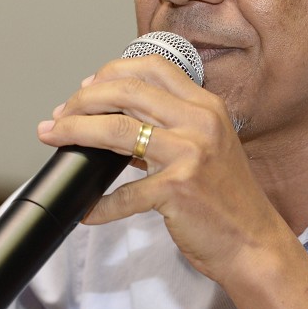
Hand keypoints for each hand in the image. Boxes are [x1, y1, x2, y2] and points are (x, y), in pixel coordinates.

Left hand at [37, 54, 290, 284]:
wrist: (253, 241)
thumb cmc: (228, 198)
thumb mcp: (206, 149)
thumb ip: (169, 128)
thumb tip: (115, 121)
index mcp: (207, 107)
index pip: (153, 67)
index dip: (112, 71)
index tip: (87, 86)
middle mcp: (200, 122)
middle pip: (127, 91)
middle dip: (83, 99)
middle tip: (61, 114)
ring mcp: (190, 153)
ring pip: (117, 130)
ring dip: (75, 131)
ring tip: (53, 137)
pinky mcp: (178, 189)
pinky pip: (125, 194)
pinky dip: (100, 204)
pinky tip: (88, 210)